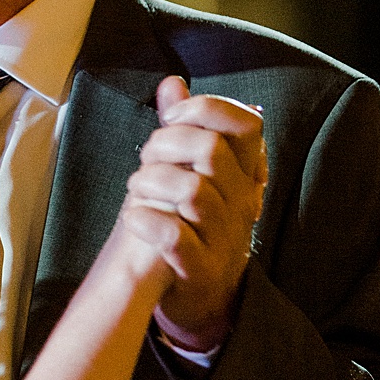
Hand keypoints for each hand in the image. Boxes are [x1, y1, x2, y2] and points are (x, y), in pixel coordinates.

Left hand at [123, 77, 266, 354]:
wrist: (202, 297)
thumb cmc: (194, 224)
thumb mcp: (195, 173)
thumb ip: (185, 127)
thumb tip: (173, 82)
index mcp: (245, 174)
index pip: (246, 124)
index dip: (205, 110)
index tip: (171, 120)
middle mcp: (242, 203)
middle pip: (211, 150)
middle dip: (166, 144)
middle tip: (146, 159)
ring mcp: (224, 238)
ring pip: (193, 191)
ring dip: (151, 182)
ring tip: (136, 190)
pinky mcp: (199, 269)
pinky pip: (175, 236)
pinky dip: (147, 220)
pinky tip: (133, 217)